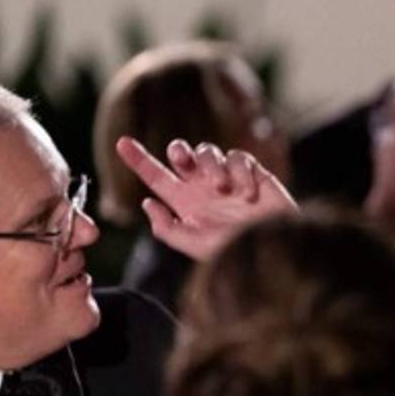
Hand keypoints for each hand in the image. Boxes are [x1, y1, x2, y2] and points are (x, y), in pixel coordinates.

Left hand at [115, 137, 298, 260]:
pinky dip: (241, 173)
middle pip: (182, 153)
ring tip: (225, 190)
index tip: (120, 142)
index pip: (156, 177)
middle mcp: (203, 187)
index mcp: (185, 203)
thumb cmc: (235, 252)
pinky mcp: (251, 172)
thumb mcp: (195, 247)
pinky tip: (249, 194)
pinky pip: (239, 158)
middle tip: (182, 161)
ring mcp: (227, 177)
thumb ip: (168, 228)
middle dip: (179, 151)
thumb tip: (147, 202)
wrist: (274, 249)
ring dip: (213, 166)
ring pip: (209, 151)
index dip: (138, 160)